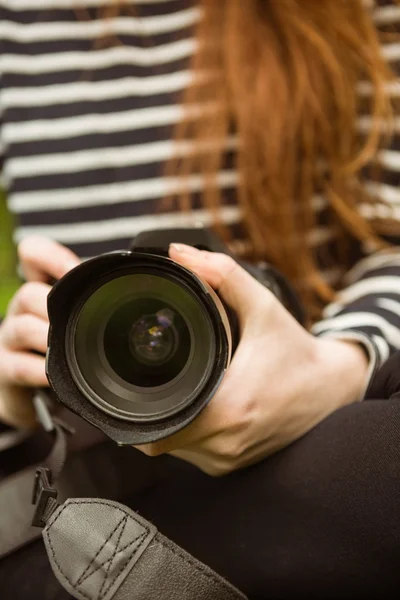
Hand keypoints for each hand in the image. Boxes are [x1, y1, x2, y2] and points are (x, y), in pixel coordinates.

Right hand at [0, 237, 79, 427]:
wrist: (35, 394)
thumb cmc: (65, 348)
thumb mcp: (80, 318)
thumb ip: (98, 298)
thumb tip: (144, 279)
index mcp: (42, 288)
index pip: (33, 254)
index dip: (50, 255)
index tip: (75, 269)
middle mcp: (22, 309)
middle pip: (28, 293)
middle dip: (55, 306)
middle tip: (81, 320)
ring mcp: (11, 339)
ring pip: (22, 327)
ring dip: (47, 338)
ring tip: (69, 348)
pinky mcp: (7, 370)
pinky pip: (19, 366)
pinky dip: (40, 371)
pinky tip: (54, 376)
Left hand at [135, 244, 368, 475]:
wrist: (332, 389)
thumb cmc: (296, 351)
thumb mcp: (262, 307)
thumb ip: (222, 275)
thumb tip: (179, 253)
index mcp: (228, 409)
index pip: (155, 429)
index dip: (136, 410)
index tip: (135, 384)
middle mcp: (226, 443)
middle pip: (159, 440)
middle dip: (151, 409)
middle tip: (157, 379)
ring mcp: (230, 459)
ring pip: (175, 449)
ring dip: (169, 421)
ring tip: (182, 389)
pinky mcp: (235, 464)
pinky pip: (194, 453)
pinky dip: (188, 432)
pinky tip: (198, 406)